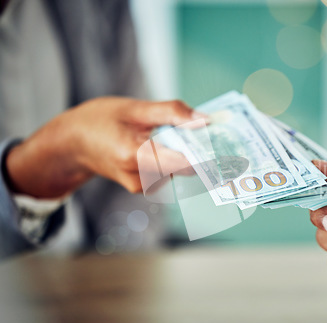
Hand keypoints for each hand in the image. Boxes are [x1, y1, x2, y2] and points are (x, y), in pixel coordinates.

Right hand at [5, 97, 204, 197]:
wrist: (71, 143)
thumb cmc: (99, 120)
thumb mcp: (135, 109)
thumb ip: (172, 113)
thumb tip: (205, 120)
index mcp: (136, 156)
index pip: (185, 162)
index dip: (211, 157)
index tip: (233, 152)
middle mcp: (139, 177)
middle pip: (186, 167)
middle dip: (202, 152)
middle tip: (218, 136)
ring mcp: (140, 185)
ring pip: (179, 169)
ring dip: (186, 152)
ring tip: (180, 134)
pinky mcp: (141, 186)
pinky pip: (169, 171)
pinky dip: (174, 157)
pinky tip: (165, 143)